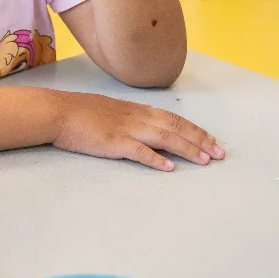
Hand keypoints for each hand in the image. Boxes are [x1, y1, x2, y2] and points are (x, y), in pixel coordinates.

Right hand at [53, 93, 223, 170]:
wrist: (58, 112)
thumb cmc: (81, 112)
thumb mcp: (112, 111)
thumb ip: (131, 119)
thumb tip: (147, 129)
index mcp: (137, 110)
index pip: (174, 119)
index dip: (196, 130)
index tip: (213, 141)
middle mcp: (137, 117)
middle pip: (176, 127)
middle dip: (201, 140)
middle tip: (220, 154)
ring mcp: (126, 129)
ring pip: (165, 138)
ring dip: (187, 149)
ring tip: (205, 160)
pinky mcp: (113, 142)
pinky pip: (139, 151)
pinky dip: (156, 159)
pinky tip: (169, 167)